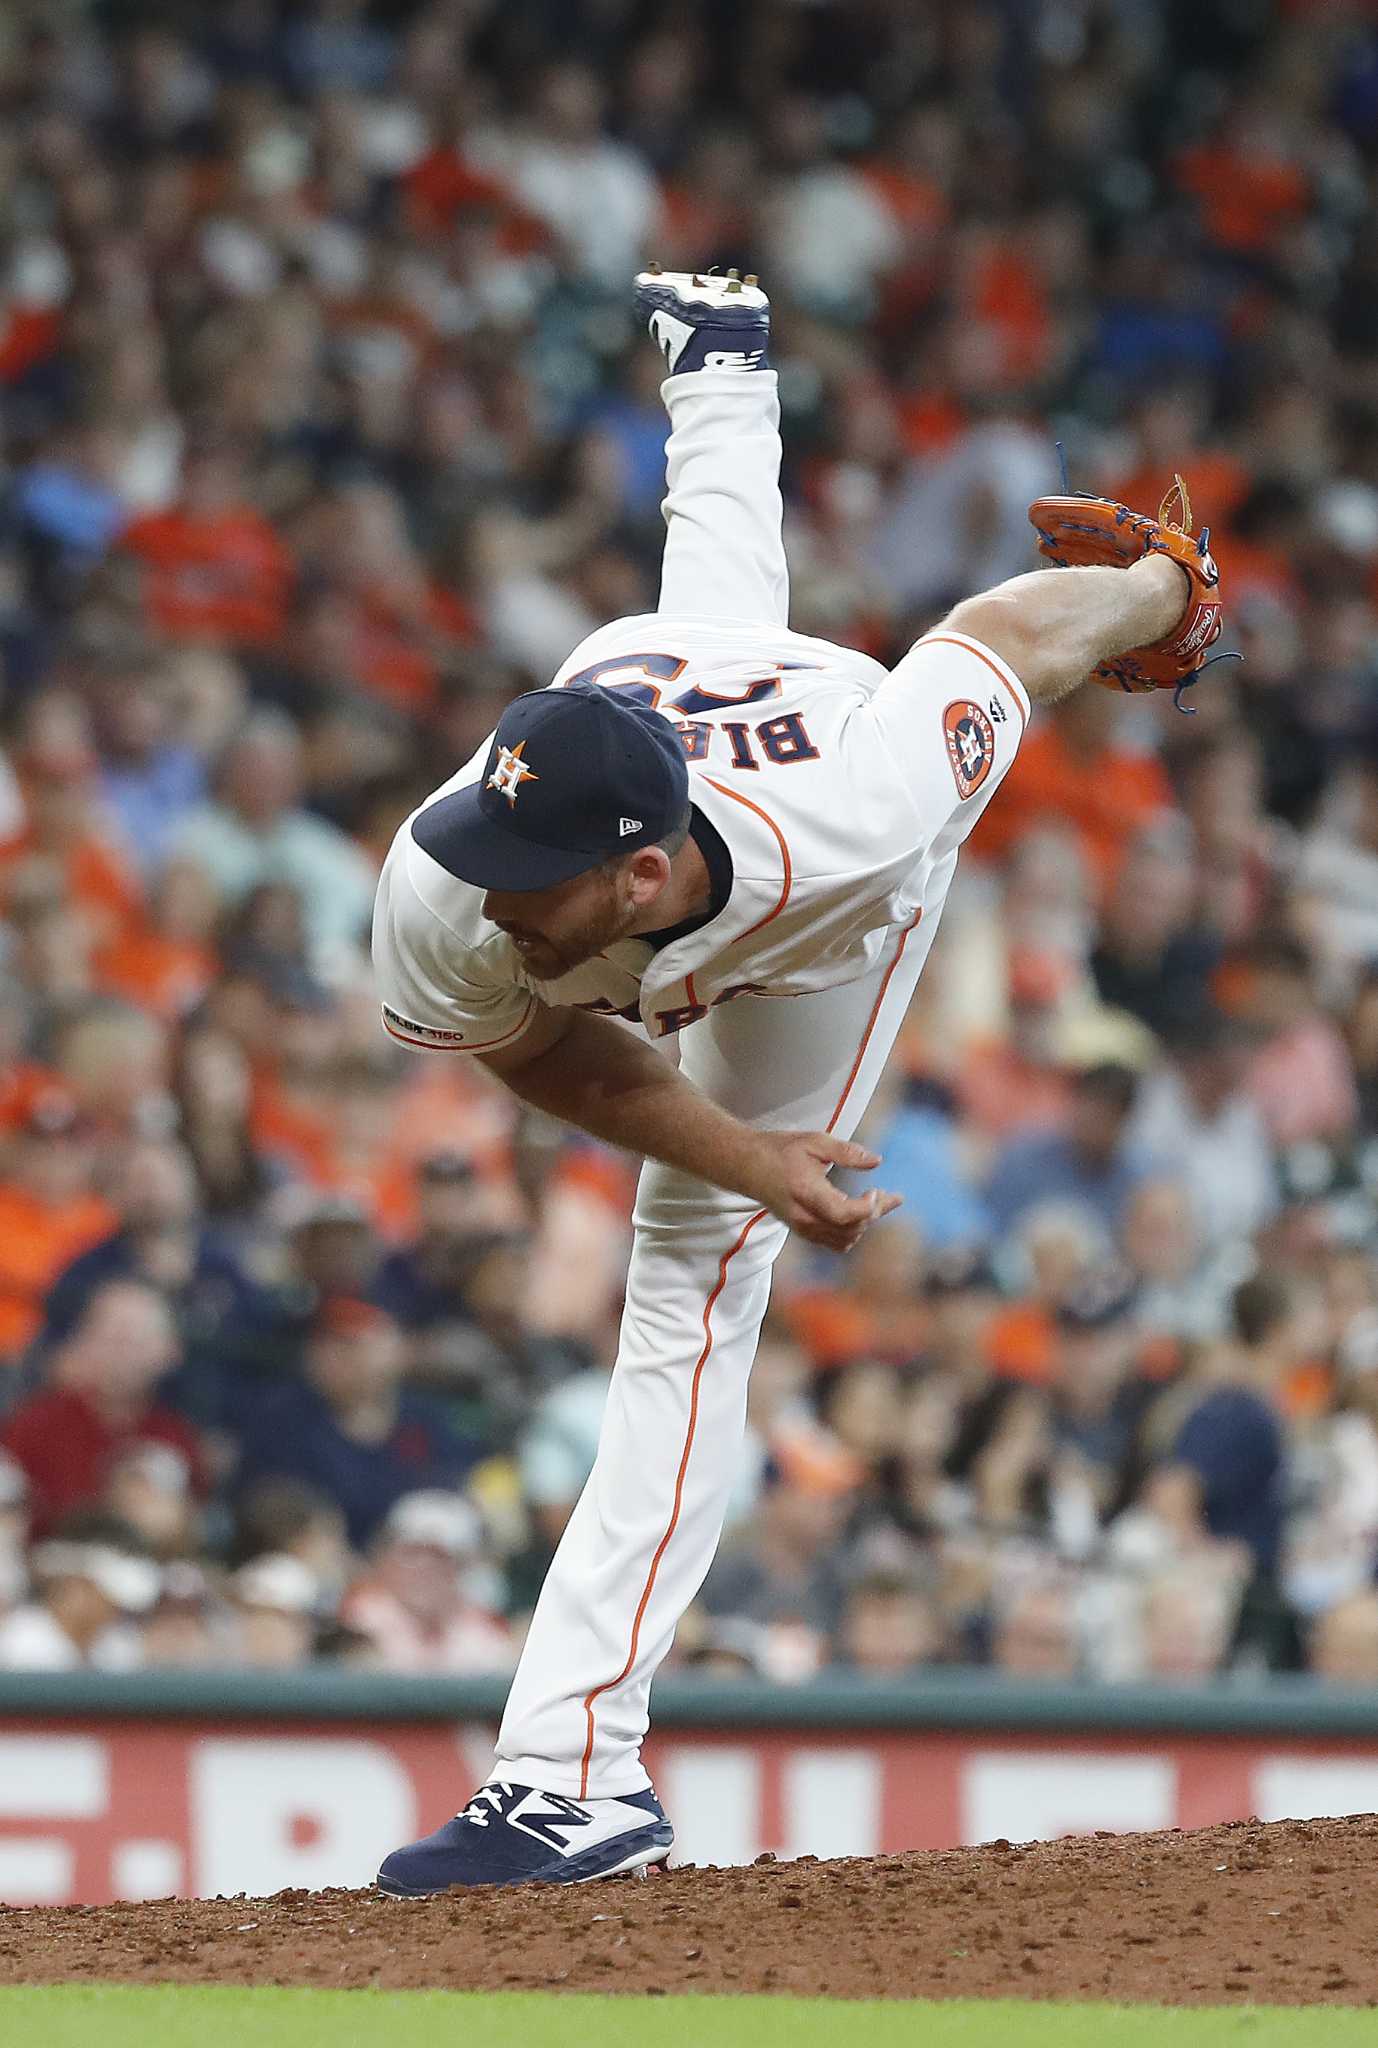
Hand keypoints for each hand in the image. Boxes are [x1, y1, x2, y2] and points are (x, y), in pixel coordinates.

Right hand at [743, 1130, 900, 1251]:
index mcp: (806, 1193)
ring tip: (874, 1203)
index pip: (845, 1214)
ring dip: (863, 1225)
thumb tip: (877, 1161)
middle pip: (849, 1230)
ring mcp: (801, 1228)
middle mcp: (804, 1217)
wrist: (746, 1166)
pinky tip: (858, 1213)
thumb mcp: (814, 1141)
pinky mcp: (801, 1231)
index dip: (867, 1207)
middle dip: (873, 1214)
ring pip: (844, 1241)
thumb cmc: (779, 1150)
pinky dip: (851, 1232)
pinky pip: (834, 1243)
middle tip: (887, 1195)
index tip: (876, 1189)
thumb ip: (846, 1152)